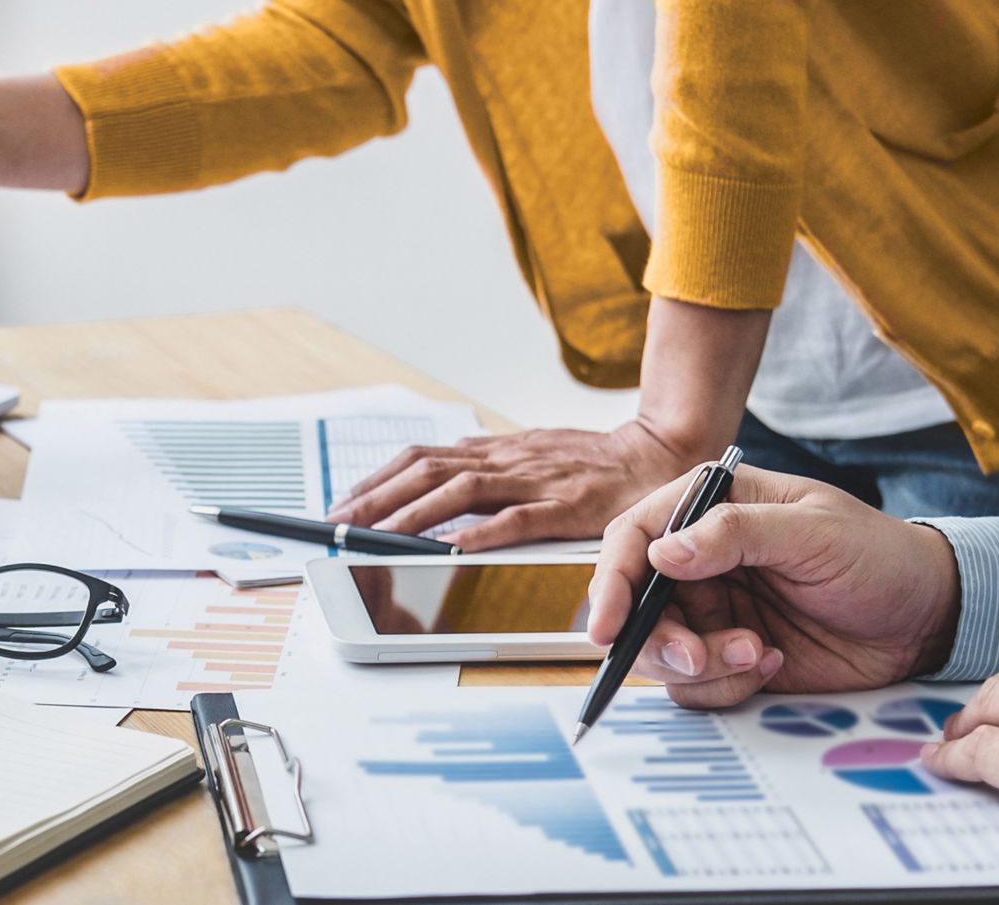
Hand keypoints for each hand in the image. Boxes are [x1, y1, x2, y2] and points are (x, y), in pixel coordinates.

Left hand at [326, 420, 700, 548]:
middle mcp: (507, 460)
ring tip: (377, 537)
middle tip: (339, 524)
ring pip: (461, 491)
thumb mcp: (530, 454)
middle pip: (427, 470)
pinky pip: (517, 520)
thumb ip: (487, 466)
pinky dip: (480, 533)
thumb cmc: (592, 463)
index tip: (343, 503)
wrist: (659, 455)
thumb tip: (437, 477)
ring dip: (413, 515)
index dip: (377, 479)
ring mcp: (535, 480)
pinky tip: (450, 549)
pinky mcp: (566, 506)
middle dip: (377, 498)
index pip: (421, 458)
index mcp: (495, 451)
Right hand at [587, 465, 961, 706]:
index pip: (634, 539)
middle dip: (659, 640)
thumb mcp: (814, 531)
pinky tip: (773, 663)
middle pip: (635, 606)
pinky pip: (697, 684)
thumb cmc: (877, 554)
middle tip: (701, 658)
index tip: (608, 626)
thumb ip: (736, 534)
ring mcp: (712, 612)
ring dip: (703, 666)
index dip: (611, 583)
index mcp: (709, 510)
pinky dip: (727, 685)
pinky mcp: (729, 656)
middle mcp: (699, 561)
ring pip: (661, 653)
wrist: (926, 617)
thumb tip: (664, 551)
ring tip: (761, 655)